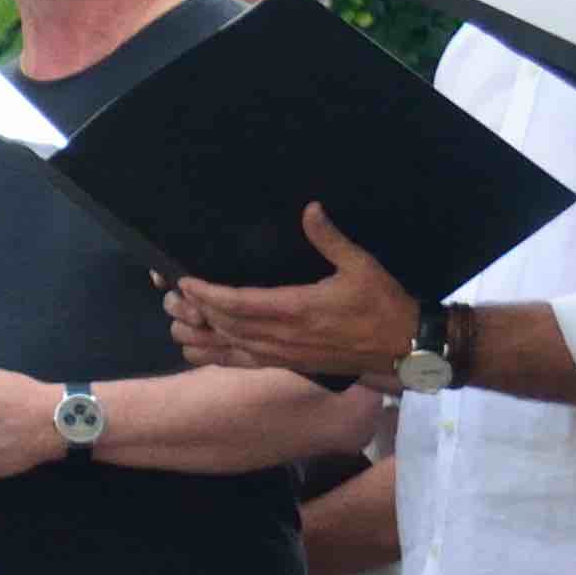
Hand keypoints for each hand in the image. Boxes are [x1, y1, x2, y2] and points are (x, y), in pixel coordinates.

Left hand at [164, 204, 418, 378]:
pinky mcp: (292, 365)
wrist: (403, 348)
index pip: (240, 303)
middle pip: (229, 325)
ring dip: (205, 336)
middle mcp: (285, 336)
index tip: (186, 283)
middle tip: (172, 299)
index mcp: (297, 308)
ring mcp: (287, 354)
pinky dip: (222, 357)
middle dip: (198, 312)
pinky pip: (248, 363)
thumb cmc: (382, 305)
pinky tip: (204, 353)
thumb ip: (330, 238)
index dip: (209, 294)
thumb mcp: (360, 265)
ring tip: (179, 324)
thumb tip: (310, 209)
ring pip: (234, 346)